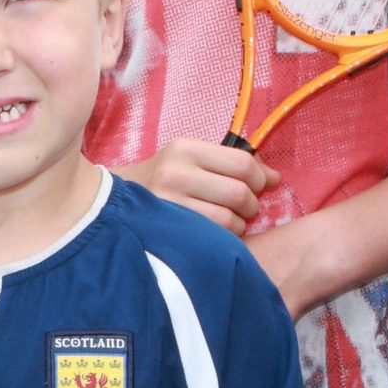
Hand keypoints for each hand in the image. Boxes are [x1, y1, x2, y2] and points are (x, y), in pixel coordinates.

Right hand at [122, 137, 272, 234]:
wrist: (110, 204)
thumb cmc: (163, 180)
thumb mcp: (191, 160)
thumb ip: (233, 164)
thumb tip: (276, 179)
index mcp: (185, 149)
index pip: (243, 163)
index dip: (260, 178)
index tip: (258, 186)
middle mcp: (175, 173)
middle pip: (240, 193)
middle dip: (251, 204)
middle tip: (243, 207)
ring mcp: (170, 204)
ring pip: (230, 220)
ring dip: (238, 224)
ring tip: (226, 220)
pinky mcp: (169, 230)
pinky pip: (215, 238)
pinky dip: (224, 237)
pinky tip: (213, 232)